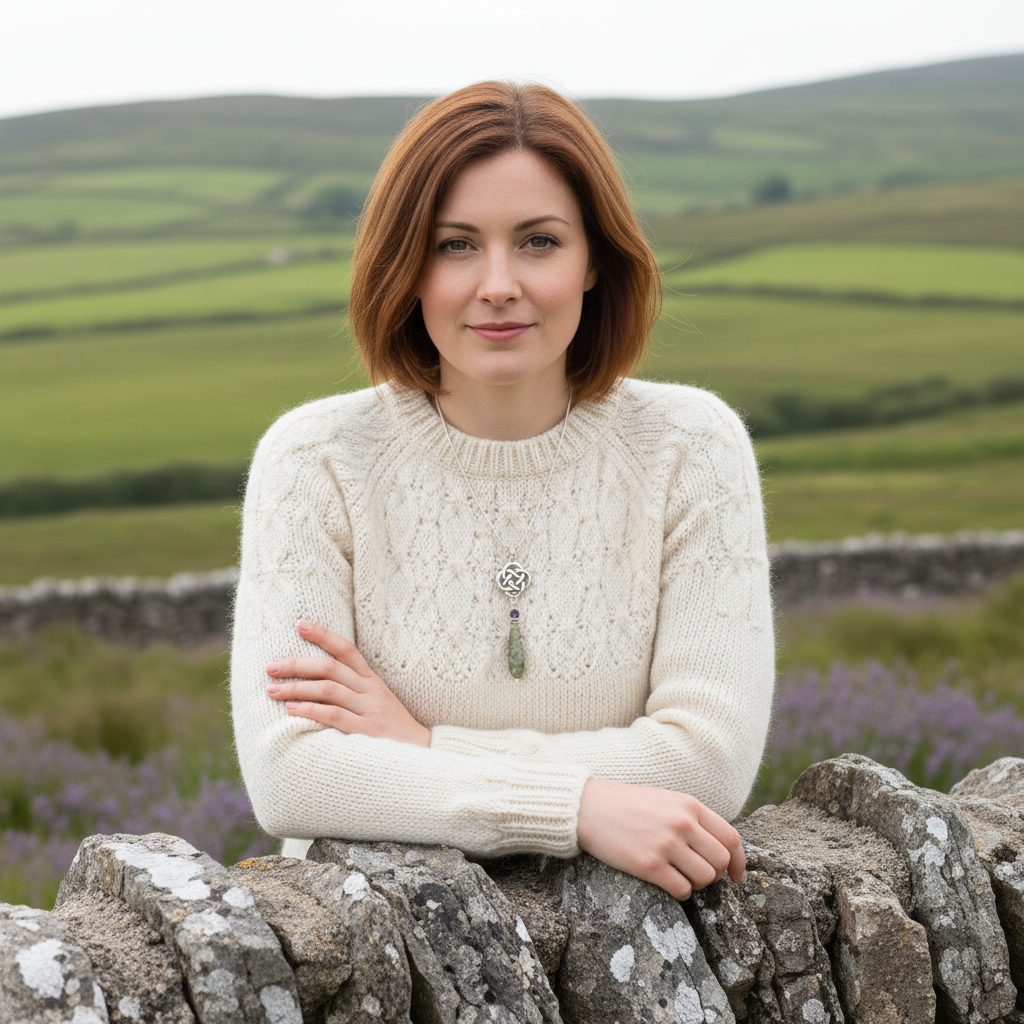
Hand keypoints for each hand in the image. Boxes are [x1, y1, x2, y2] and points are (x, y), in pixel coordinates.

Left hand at [265, 621, 430, 747]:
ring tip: (273, 691)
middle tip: (271, 667)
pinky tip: (292, 710)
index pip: (347, 650)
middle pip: (330, 667)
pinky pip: (335, 715)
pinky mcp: (368, 731)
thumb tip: (314, 684)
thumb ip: (352, 692)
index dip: (324, 635)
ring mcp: (370, 710)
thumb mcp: (377, 704)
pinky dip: (310, 710)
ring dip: (297, 688)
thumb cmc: (391, 732)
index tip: (300, 625)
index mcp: (373, 681)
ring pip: (329, 689)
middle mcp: (372, 691)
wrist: (422, 756)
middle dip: (297, 665)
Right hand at [576, 778, 744, 900]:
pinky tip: (667, 882)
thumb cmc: (627, 805)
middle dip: (714, 874)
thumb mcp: (666, 800)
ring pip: (704, 878)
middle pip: (720, 861)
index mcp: (689, 805)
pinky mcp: (649, 866)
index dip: (739, 861)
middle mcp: (682, 823)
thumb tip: (719, 849)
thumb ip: (692, 818)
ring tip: (679, 876)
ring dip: (696, 884)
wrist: (588, 807)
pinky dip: (680, 892)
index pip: (731, 837)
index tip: (737, 876)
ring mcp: (666, 845)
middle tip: (697, 874)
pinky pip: (682, 890)